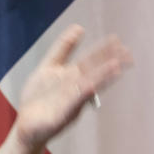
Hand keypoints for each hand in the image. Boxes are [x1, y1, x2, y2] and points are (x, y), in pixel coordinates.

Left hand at [14, 25, 131, 149]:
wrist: (26, 126)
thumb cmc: (38, 98)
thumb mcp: (48, 68)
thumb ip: (62, 49)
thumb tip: (79, 27)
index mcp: (69, 75)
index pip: (88, 60)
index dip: (101, 51)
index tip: (115, 39)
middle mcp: (72, 86)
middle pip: (92, 71)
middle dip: (108, 61)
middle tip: (126, 51)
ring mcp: (68, 99)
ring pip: (87, 85)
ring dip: (101, 76)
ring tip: (116, 66)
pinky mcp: (62, 114)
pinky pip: (73, 102)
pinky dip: (83, 94)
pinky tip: (91, 86)